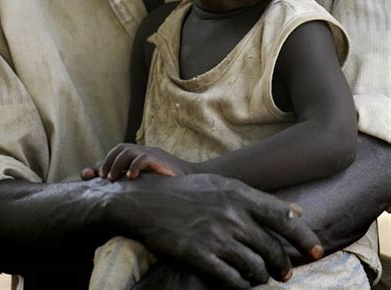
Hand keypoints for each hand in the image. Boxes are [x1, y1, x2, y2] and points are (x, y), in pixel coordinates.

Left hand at [95, 142, 191, 180]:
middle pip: (118, 149)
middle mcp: (141, 152)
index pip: (114, 155)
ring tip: (112, 179)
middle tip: (103, 179)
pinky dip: (135, 165)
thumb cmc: (166, 184)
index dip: (99, 164)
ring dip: (116, 164)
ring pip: (126, 150)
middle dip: (106, 162)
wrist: (190, 179)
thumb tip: (108, 197)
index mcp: (136, 157)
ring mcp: (149, 153)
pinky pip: (143, 157)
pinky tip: (131, 177)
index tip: (86, 175)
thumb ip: (129, 185)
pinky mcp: (158, 158)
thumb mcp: (145, 184)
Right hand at [105, 173, 322, 287]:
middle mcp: (232, 215)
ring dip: (262, 277)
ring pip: (255, 267)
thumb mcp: (221, 185)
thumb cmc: (186, 191)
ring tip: (262, 277)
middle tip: (284, 273)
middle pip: (271, 247)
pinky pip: (232, 279)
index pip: (282, 217)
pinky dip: (241, 286)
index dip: (303, 237)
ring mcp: (216, 236)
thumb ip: (256, 199)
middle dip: (283, 265)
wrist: (147, 201)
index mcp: (238, 194)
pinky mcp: (200, 255)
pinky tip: (241, 284)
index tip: (316, 250)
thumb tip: (296, 210)